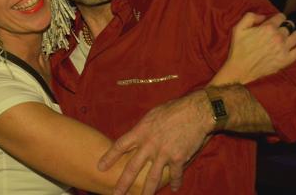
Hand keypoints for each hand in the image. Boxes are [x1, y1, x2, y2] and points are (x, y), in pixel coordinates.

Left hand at [98, 91, 212, 193]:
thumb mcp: (152, 115)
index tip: (100, 167)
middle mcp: (149, 144)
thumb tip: (138, 134)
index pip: (120, 146)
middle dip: (123, 183)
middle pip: (132, 167)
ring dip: (147, 191)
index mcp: (141, 131)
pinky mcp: (178, 158)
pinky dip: (174, 182)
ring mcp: (164, 153)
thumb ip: (144, 128)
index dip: (109, 157)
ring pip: (152, 178)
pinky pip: (174, 175)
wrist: (195, 111)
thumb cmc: (173, 109)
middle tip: (116, 194)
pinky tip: (173, 189)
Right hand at [212, 12, 295, 84]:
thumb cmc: (239, 49)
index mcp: (267, 27)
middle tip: (282, 30)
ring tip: (291, 36)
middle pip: (289, 26)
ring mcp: (284, 48)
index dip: (279, 17)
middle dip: (286, 26)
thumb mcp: (238, 28)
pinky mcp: (287, 59)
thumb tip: (263, 16)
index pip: (281, 17)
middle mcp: (278, 36)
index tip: (277, 20)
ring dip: (295, 34)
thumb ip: (250, 17)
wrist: (240, 68)